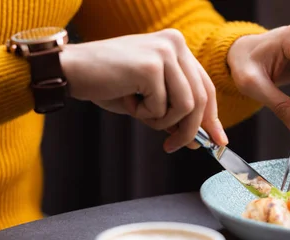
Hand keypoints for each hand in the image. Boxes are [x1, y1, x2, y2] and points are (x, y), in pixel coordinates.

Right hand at [59, 29, 226, 152]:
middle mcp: (175, 44)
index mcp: (177, 46)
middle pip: (200, 99)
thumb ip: (175, 111)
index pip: (205, 86)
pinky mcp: (151, 66)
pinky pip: (162, 107)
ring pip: (186, 106)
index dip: (212, 117)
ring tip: (137, 110)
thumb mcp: (149, 98)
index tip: (217, 141)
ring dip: (161, 120)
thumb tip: (201, 139)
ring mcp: (165, 52)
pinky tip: (126, 99)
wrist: (71, 71)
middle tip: (171, 146)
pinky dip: (144, 114)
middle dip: (189, 130)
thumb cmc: (107, 84)